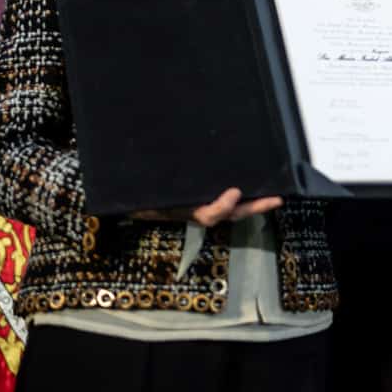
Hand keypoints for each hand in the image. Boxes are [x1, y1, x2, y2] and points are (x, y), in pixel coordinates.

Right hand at [131, 187, 282, 225]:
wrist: (113, 190)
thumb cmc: (121, 190)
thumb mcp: (131, 194)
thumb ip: (139, 196)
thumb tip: (125, 193)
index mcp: (176, 208)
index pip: (205, 214)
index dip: (221, 206)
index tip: (232, 192)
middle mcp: (190, 206)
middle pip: (228, 213)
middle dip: (253, 207)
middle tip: (277, 198)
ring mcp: (196, 200)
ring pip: (231, 206)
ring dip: (254, 200)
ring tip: (278, 190)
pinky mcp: (200, 191)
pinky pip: (224, 195)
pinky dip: (242, 191)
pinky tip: (260, 178)